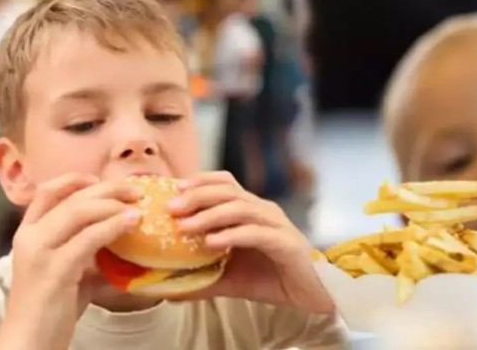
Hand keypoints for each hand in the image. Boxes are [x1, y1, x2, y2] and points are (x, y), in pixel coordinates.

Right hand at [3, 173, 140, 349]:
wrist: (30, 340)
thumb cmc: (52, 307)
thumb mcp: (70, 271)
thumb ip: (90, 253)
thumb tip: (124, 240)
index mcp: (29, 233)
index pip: (47, 191)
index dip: (76, 180)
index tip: (101, 180)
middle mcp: (30, 237)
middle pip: (71, 197)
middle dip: (108, 189)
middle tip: (136, 191)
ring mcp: (40, 253)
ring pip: (79, 212)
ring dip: (114, 204)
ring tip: (139, 206)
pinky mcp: (55, 270)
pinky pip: (88, 239)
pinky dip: (113, 226)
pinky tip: (132, 223)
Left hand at [167, 171, 332, 313]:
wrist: (310, 295)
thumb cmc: (272, 279)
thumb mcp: (229, 279)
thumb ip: (201, 280)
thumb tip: (167, 290)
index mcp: (251, 210)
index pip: (225, 183)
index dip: (200, 181)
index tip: (173, 190)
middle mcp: (264, 211)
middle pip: (229, 191)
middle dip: (197, 196)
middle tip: (171, 208)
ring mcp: (276, 225)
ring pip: (240, 208)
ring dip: (210, 215)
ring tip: (185, 227)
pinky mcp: (286, 243)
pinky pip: (256, 233)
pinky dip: (232, 235)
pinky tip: (212, 243)